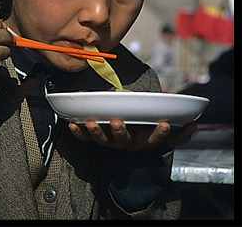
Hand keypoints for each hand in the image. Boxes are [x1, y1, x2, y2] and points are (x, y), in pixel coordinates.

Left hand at [69, 119, 196, 150]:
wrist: (129, 139)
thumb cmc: (146, 131)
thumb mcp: (161, 133)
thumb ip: (178, 132)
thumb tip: (193, 126)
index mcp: (145, 140)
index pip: (154, 139)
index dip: (159, 133)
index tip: (164, 124)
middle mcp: (128, 143)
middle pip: (124, 140)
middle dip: (120, 132)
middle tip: (117, 122)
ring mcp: (111, 142)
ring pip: (103, 140)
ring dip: (96, 132)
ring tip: (91, 123)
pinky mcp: (97, 139)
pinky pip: (85, 138)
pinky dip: (78, 132)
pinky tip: (71, 124)